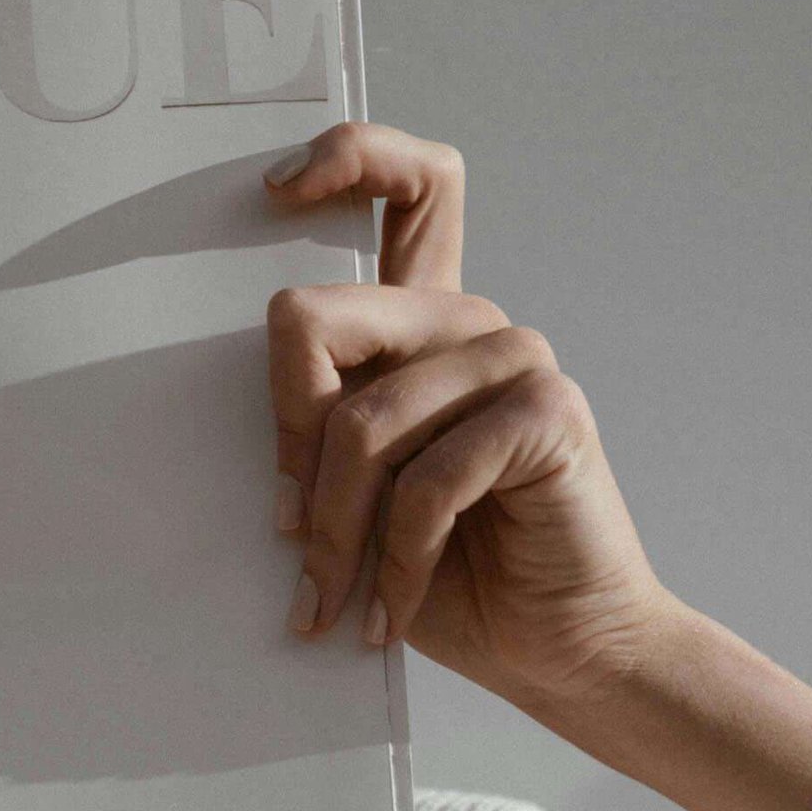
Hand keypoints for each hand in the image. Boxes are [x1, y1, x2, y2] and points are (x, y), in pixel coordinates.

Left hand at [262, 126, 671, 707]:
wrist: (560, 653)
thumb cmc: (453, 576)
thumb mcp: (359, 496)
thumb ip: (322, 430)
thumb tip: (252, 419)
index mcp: (425, 324)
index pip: (406, 183)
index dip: (345, 158)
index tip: (275, 189)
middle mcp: (471, 325)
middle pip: (321, 318)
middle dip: (287, 439)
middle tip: (291, 532)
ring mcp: (516, 360)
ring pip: (361, 421)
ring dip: (336, 532)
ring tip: (334, 600)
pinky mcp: (548, 413)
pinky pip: (426, 477)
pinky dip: (396, 559)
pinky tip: (393, 608)